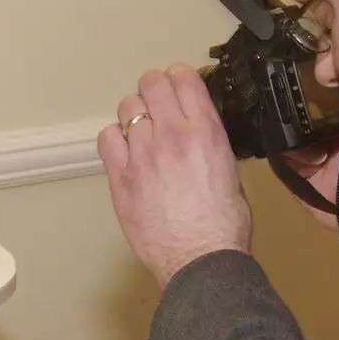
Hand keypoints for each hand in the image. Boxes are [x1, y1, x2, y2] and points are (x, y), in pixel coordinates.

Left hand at [97, 64, 253, 286]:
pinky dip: (116, 139)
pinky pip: (107, 138)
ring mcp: (142, 154)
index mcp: (206, 132)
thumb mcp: (231, 172)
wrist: (200, 261)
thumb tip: (199, 135)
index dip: (181, 79)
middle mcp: (172, 135)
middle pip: (151, 83)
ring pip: (128, 107)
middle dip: (156, 89)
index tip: (181, 87)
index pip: (184, 78)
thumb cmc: (224, 228)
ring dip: (136, 113)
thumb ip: (210, 145)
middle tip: (160, 104)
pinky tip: (127, 152)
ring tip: (143, 130)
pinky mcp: (120, 177)